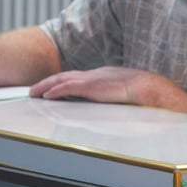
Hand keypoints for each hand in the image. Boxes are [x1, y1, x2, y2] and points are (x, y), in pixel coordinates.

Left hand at [29, 66, 186, 114]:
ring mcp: (93, 79)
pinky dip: (55, 91)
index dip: (63, 82)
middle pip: (65, 76)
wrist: (152, 89)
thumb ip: (113, 101)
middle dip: (48, 82)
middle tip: (35, 90)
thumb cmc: (144, 96)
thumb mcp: (124, 97)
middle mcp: (96, 75)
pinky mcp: (92, 86)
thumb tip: (110, 112)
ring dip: (46, 86)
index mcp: (103, 76)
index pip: (78, 78)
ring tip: (34, 93)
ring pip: (62, 80)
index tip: (52, 88)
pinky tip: (46, 96)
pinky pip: (68, 87)